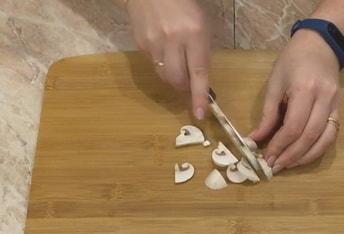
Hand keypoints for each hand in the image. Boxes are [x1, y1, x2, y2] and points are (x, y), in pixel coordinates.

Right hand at [126, 0, 209, 118]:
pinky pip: (154, 64)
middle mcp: (173, 40)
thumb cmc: (184, 6)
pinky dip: (162, 63)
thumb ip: (201, 52)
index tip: (200, 113)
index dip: (199, 95)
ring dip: (173, 76)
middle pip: (177, 80)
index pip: (198, 72)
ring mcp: (154, 43)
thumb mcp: (201, 25)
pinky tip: (164, 48)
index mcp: (194, 34)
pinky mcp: (141, 45)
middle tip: (189, 84)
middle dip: (184, 87)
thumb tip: (200, 81)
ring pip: (164, 75)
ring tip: (177, 62)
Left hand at [249, 30, 340, 172]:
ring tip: (287, 165)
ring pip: (325, 140)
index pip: (293, 126)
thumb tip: (255, 140)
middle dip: (291, 156)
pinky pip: (331, 136)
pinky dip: (317, 150)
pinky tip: (302, 156)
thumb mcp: (274, 83)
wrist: (320, 45)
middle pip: (310, 137)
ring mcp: (336, 105)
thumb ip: (267, 114)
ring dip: (305, 157)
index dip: (279, 145)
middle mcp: (324, 99)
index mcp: (305, 89)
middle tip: (275, 167)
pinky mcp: (340, 110)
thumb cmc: (292, 61)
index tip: (266, 157)